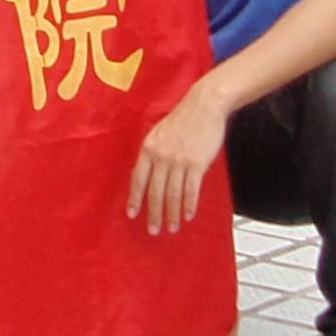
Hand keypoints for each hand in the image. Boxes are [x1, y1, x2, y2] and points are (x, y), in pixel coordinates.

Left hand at [126, 84, 229, 235]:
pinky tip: (188, 216)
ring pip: (173, 194)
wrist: (203, 106)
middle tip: (153, 230)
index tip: (132, 215)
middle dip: (153, 213)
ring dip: (172, 214)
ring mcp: (178, 160)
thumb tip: (145, 176)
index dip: (135, 198)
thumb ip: (152, 153)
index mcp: (148, 148)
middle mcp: (160, 155)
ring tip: (171, 228)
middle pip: (155, 191)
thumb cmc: (182, 119)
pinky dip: (189, 205)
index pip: (137, 179)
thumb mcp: (159, 134)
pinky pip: (191, 189)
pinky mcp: (197, 163)